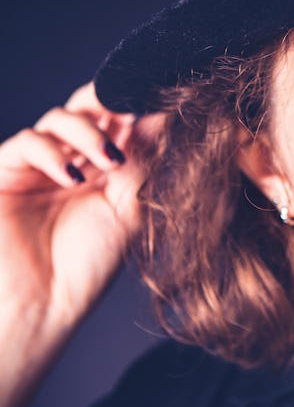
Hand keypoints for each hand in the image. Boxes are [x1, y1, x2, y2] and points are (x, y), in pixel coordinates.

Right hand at [0, 82, 157, 329]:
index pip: (122, 124)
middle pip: (90, 109)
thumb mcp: (127, 211)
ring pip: (61, 118)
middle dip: (111, 100)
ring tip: (111, 161)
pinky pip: (28, 142)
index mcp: (106, 171)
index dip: (140, 110)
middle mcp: (74, 162)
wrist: (41, 306)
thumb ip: (142, 165)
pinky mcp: (5, 171)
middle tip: (133, 106)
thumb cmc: (85, 266)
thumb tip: (164, 120)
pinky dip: (54, 153)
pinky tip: (73, 178)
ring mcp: (39, 166)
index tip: (164, 105)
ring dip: (89, 132)